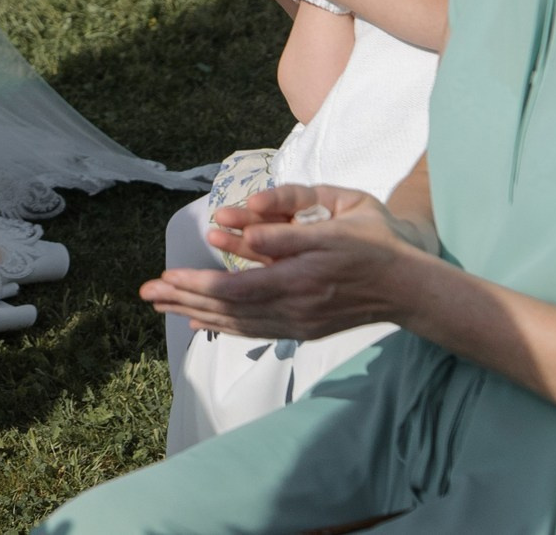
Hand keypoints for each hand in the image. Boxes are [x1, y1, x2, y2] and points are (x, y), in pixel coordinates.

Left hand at [140, 184, 426, 340]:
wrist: (410, 287)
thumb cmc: (372, 245)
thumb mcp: (335, 226)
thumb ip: (287, 235)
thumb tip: (244, 239)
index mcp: (299, 281)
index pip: (233, 290)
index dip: (196, 286)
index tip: (163, 279)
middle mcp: (295, 309)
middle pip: (228, 310)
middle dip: (183, 301)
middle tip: (146, 294)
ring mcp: (300, 323)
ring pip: (238, 323)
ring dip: (197, 314)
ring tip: (163, 306)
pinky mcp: (304, 328)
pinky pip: (255, 329)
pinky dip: (225, 325)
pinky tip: (203, 321)